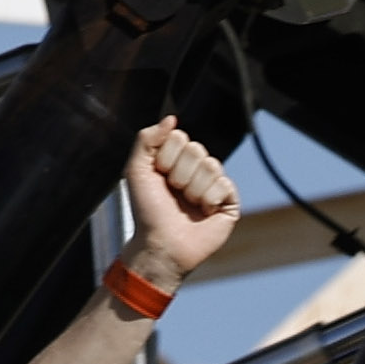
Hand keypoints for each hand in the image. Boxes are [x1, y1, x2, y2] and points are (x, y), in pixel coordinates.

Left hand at [118, 116, 235, 286]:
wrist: (160, 244)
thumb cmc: (147, 212)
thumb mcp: (136, 171)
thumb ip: (146, 139)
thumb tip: (171, 118)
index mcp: (175, 159)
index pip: (179, 137)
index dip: (166, 158)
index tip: (158, 177)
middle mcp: (196, 169)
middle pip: (196, 150)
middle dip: (179, 174)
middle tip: (173, 193)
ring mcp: (213, 184)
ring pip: (212, 166)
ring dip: (193, 189)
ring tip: (187, 204)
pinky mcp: (228, 201)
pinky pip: (225, 184)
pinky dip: (209, 199)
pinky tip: (203, 212)